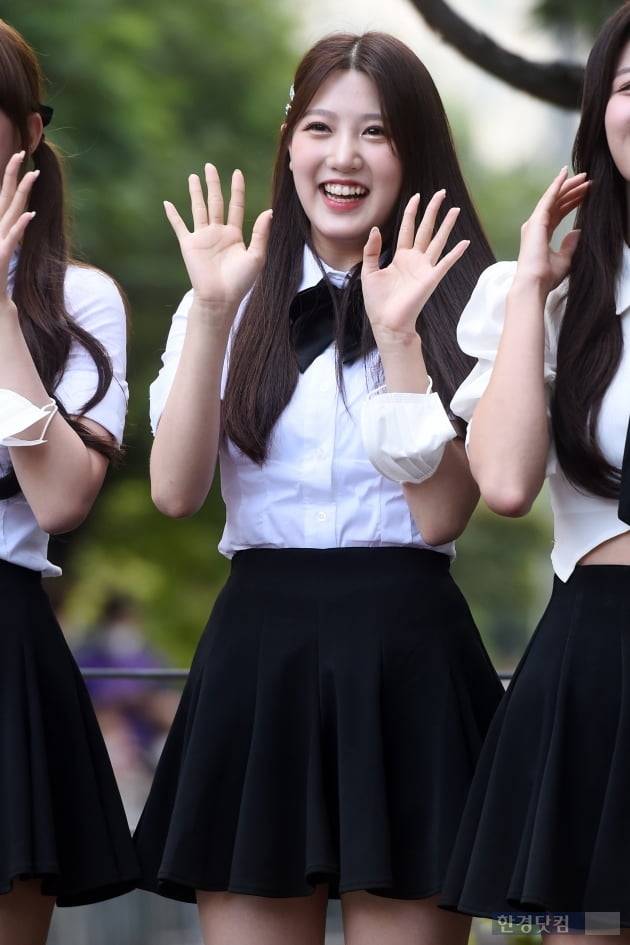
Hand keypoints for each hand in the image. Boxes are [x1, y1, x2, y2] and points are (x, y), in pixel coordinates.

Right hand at [0, 151, 37, 301]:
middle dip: (12, 174)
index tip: (19, 158)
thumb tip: (23, 214)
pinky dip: (20, 226)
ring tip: (32, 175)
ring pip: (10, 212)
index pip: (3, 197)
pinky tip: (30, 214)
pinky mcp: (0, 257)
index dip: (10, 178)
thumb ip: (11, 233)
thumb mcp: (4, 249)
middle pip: (5, 197)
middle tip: (21, 152)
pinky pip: (11, 239)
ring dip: (21, 193)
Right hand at [164, 164, 271, 317]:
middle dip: (213, 184)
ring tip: (193, 176)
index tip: (237, 173)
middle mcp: (218, 233)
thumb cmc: (240, 282)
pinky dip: (173, 215)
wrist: (220, 298)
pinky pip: (179, 226)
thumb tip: (269, 211)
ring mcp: (202, 237)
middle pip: (215, 202)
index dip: (237, 190)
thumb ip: (261, 234)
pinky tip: (167, 203)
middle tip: (210, 166)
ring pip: (198, 208)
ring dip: (195, 192)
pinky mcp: (189, 244)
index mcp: (235, 235)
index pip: (236, 206)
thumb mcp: (256, 256)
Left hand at [361, 191, 468, 342]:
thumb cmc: (377, 301)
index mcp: (400, 257)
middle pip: (426, 229)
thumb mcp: (369, 272)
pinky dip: (455, 253)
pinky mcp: (431, 278)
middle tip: (442, 193)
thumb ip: (372, 250)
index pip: (408, 228)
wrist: (386, 322)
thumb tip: (375, 229)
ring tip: (456, 209)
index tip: (417, 196)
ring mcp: (425, 268)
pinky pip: (445, 262)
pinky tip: (465, 242)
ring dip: (447, 225)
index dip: (412, 212)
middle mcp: (415, 259)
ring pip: (438, 241)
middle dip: (433, 210)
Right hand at [515, 167, 589, 293]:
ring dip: (568, 186)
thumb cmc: (546, 277)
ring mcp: (535, 223)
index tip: (584, 193)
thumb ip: (570, 245)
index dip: (571, 202)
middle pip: (556, 203)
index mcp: (542, 235)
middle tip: (587, 181)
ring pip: (553, 198)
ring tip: (583, 177)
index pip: (558, 213)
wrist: (534, 284)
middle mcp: (536, 227)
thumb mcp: (564, 259)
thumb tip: (577, 232)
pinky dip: (556, 186)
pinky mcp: (536, 221)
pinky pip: (548, 199)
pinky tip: (564, 175)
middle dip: (572, 191)